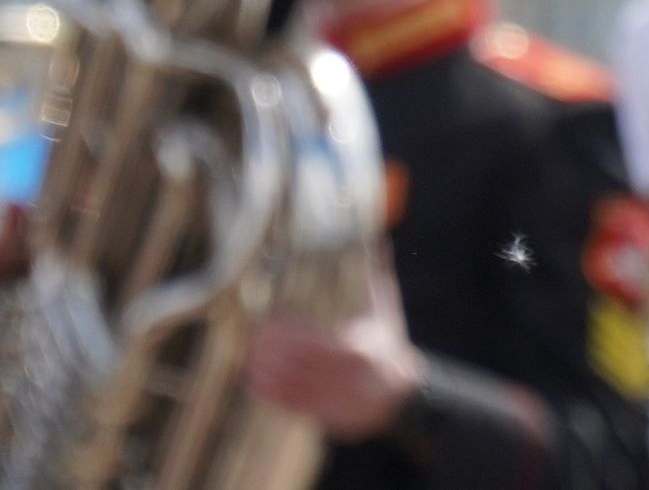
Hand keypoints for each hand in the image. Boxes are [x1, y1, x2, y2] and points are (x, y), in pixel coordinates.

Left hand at [244, 258, 424, 443]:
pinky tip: (254, 379)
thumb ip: (374, 270)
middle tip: (252, 338)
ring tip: (248, 356)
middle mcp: (352, 379)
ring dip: (266, 372)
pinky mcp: (325, 417)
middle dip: (271, 353)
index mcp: (364, 349)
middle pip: (300, 367)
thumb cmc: (385, 338)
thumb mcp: (384, 305)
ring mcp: (338, 401)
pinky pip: (291, 407)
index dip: (289, 336)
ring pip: (292, 389)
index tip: (267, 323)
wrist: (400, 391)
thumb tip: (373, 232)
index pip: (320, 344)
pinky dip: (270, 394)